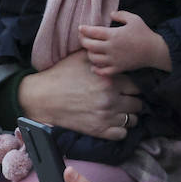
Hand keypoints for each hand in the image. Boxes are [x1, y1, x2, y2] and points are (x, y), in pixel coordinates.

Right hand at [17, 50, 140, 139]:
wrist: (42, 97)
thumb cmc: (61, 75)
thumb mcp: (81, 58)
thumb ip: (100, 55)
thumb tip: (111, 48)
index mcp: (109, 80)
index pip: (137, 86)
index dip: (132, 86)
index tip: (126, 87)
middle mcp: (110, 99)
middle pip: (138, 103)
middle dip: (132, 100)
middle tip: (125, 99)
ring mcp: (105, 116)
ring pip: (133, 120)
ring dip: (129, 115)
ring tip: (121, 111)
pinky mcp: (98, 130)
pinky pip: (121, 134)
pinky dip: (120, 129)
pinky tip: (113, 122)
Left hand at [79, 11, 170, 75]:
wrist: (154, 51)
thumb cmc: (144, 33)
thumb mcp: (134, 19)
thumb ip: (121, 14)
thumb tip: (110, 14)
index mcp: (114, 35)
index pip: (93, 32)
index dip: (84, 30)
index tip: (80, 27)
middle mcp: (111, 48)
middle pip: (90, 45)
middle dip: (83, 41)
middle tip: (82, 37)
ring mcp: (114, 60)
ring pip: (94, 59)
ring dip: (89, 53)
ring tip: (90, 49)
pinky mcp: (118, 68)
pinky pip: (103, 72)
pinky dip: (96, 70)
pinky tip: (94, 66)